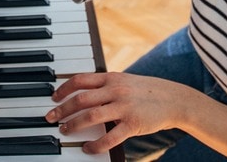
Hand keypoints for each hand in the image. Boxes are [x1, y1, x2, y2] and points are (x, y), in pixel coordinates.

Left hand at [44, 72, 193, 153]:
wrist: (174, 99)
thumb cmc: (147, 91)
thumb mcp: (125, 81)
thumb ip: (106, 85)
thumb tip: (83, 91)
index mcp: (112, 78)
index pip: (80, 80)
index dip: (63, 89)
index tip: (54, 97)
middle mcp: (116, 90)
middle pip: (81, 99)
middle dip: (62, 110)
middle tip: (51, 118)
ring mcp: (124, 107)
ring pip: (91, 116)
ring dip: (74, 125)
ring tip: (65, 131)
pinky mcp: (133, 124)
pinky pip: (109, 137)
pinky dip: (95, 145)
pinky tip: (87, 148)